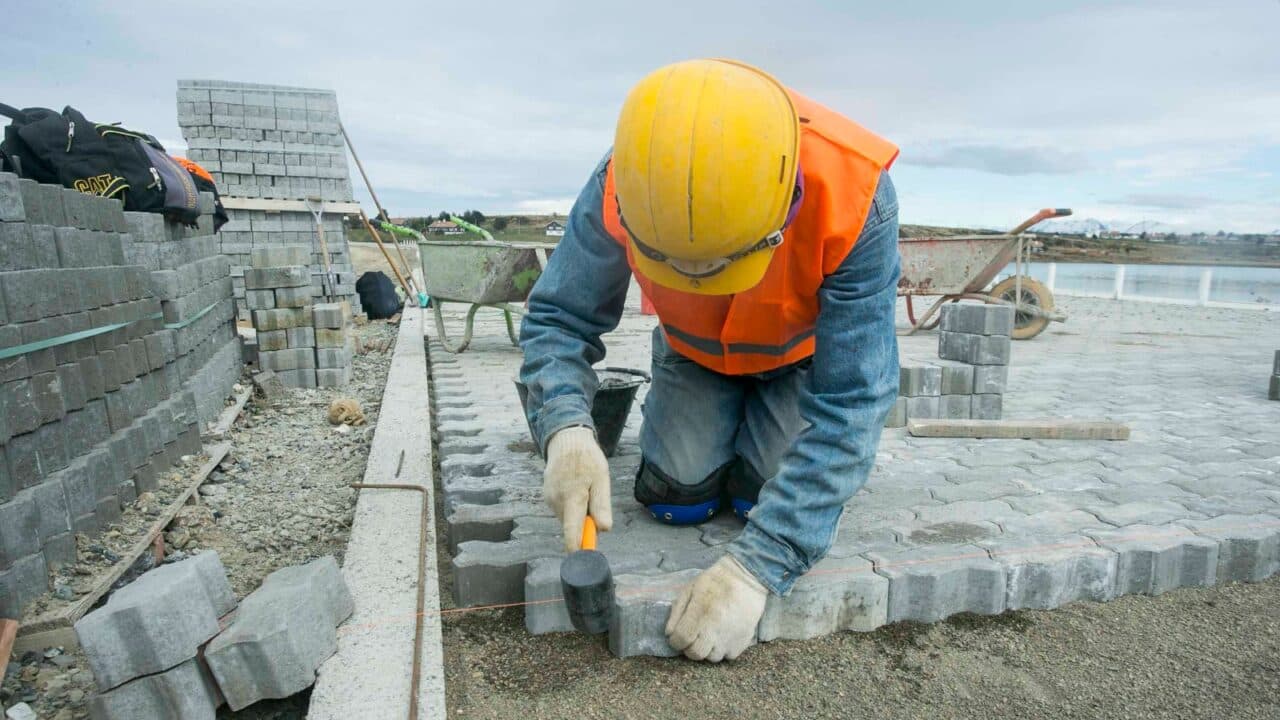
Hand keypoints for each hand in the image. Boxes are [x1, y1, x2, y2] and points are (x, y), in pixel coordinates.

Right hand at [543, 426, 612, 551]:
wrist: (567, 440)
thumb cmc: (587, 459)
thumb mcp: (602, 479)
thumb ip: (601, 504)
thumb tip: (604, 529)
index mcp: (571, 498)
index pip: (571, 531)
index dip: (577, 547)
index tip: (582, 558)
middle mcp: (556, 501)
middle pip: (571, 525)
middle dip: (583, 523)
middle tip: (593, 501)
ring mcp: (549, 498)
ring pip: (567, 516)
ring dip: (577, 511)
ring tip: (583, 488)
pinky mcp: (547, 495)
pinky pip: (562, 507)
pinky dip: (570, 503)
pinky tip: (574, 486)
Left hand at [665, 555, 767, 661]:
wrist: (746, 578)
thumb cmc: (714, 582)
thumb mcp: (690, 590)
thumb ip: (677, 613)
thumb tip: (670, 634)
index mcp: (699, 613)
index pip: (680, 640)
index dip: (675, 641)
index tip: (678, 635)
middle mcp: (714, 629)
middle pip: (695, 654)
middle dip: (690, 647)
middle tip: (693, 636)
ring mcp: (730, 637)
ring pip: (712, 657)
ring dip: (707, 649)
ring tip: (710, 634)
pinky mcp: (743, 641)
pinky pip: (728, 655)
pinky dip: (724, 649)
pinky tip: (723, 635)